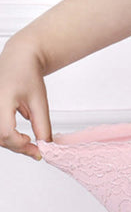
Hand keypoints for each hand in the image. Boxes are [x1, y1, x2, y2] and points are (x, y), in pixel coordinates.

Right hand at [0, 40, 51, 160]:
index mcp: (2, 100)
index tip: (37, 150)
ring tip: (31, 144)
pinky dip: (8, 137)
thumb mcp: (40, 103)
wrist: (18, 60)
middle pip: (0, 137)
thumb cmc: (27, 75)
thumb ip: (42, 126)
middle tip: (37, 151)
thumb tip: (45, 146)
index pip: (7, 133)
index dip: (22, 146)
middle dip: (19, 147)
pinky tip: (22, 138)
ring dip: (14, 144)